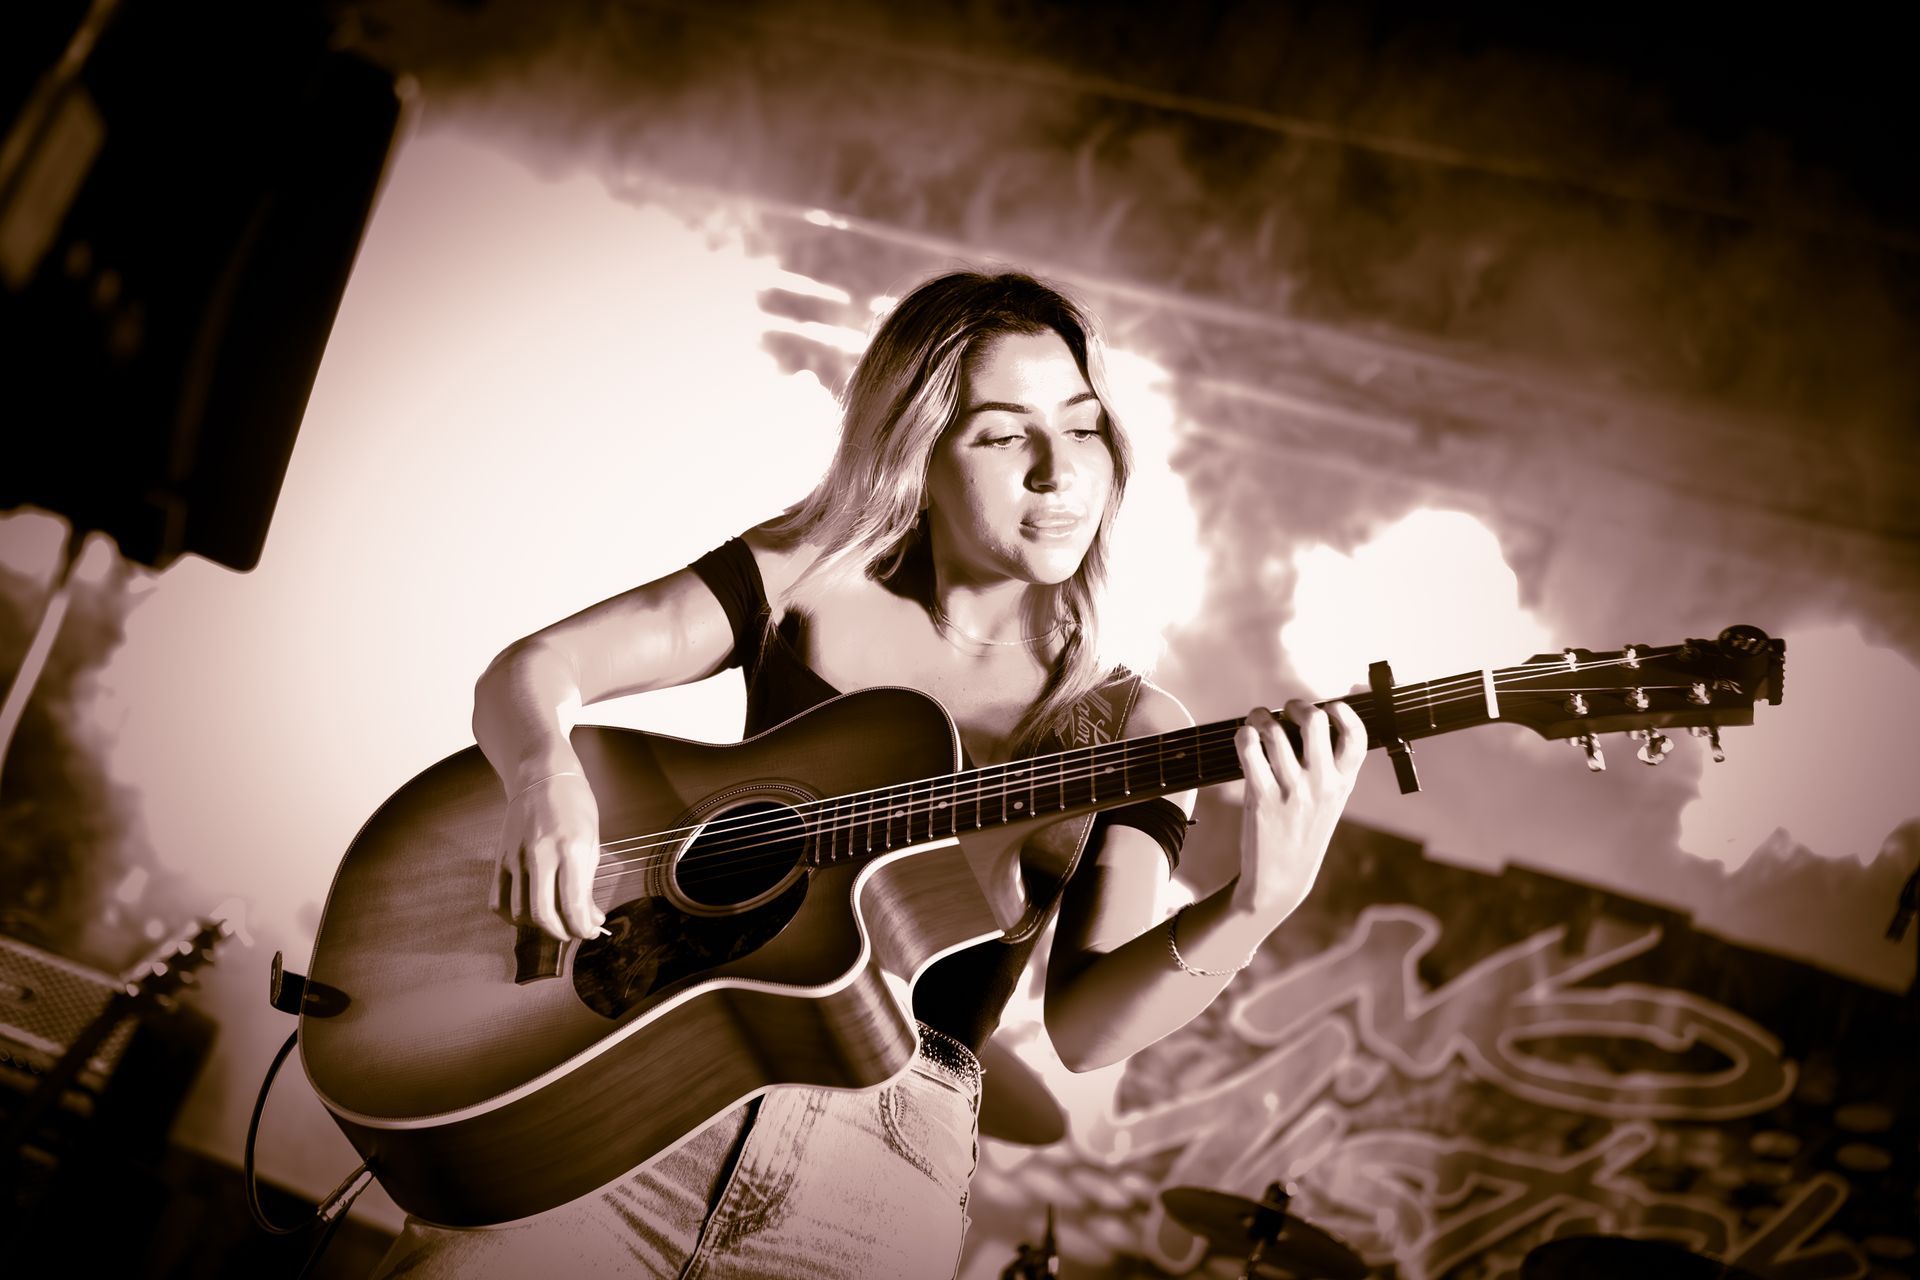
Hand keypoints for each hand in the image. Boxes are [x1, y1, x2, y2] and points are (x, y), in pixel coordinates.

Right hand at [491, 771, 606, 940]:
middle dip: (561, 933)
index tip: (590, 931)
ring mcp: (516, 856)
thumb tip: (590, 919)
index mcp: (571, 849)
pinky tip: (526, 913)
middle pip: (543, 915)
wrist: (542, 775)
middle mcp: (541, 854)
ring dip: (538, 926)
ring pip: (519, 912)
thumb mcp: (592, 842)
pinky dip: (511, 916)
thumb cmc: (575, 807)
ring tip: (554, 919)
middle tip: (572, 932)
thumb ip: (587, 883)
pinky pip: (497, 900)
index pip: (574, 904)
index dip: (583, 928)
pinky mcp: (500, 858)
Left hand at [1231, 699, 1366, 921]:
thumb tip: (1321, 720)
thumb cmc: (1304, 832)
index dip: (1345, 711)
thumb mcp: (1330, 802)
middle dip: (1296, 705)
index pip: (1356, 735)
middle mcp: (1321, 783)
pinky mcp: (1261, 797)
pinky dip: (1244, 735)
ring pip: (1274, 731)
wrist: (1281, 878)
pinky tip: (1245, 738)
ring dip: (1261, 716)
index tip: (1331, 705)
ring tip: (1257, 720)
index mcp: (1344, 783)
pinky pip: (1249, 750)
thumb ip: (1330, 766)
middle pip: (1314, 720)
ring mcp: (1291, 790)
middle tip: (1286, 711)